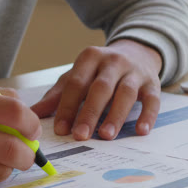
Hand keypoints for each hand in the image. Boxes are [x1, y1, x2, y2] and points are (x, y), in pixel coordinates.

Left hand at [30, 40, 162, 140]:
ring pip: (126, 93)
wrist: (137, 51)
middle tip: (80, 136)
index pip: (76, 83)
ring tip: (106, 136)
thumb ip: (58, 94)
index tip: (61, 130)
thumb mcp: (79, 75)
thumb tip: (34, 114)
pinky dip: (148, 115)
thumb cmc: (101, 70)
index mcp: (90, 57)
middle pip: (101, 88)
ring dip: (116, 115)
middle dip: (90, 112)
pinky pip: (153, 99)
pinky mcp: (153, 83)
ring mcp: (135, 72)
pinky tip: (141, 131)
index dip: (67, 106)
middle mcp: (113, 61)